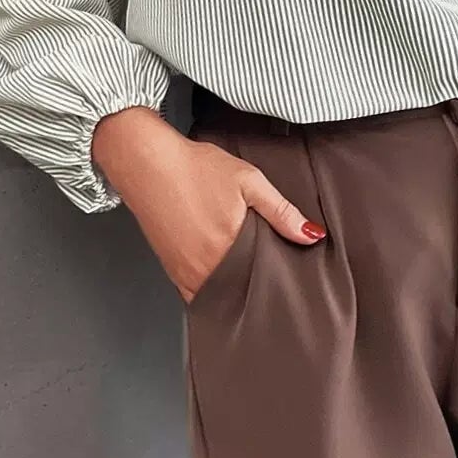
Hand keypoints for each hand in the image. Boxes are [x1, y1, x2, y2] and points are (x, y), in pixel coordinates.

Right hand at [91, 106, 326, 302]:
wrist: (147, 162)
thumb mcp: (248, 181)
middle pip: (239, 293)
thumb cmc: (195, 168)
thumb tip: (311, 235)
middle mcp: (202, 268)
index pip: (262, 283)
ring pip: (217, 295)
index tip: (290, 284)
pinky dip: (211, 287)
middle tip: (274, 285)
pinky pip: (195, 291)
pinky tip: (221, 273)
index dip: (277, 284)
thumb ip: (281, 212)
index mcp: (227, 250)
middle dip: (256, 292)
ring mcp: (183, 272)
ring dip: (233, 292)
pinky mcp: (170, 268)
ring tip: (250, 280)